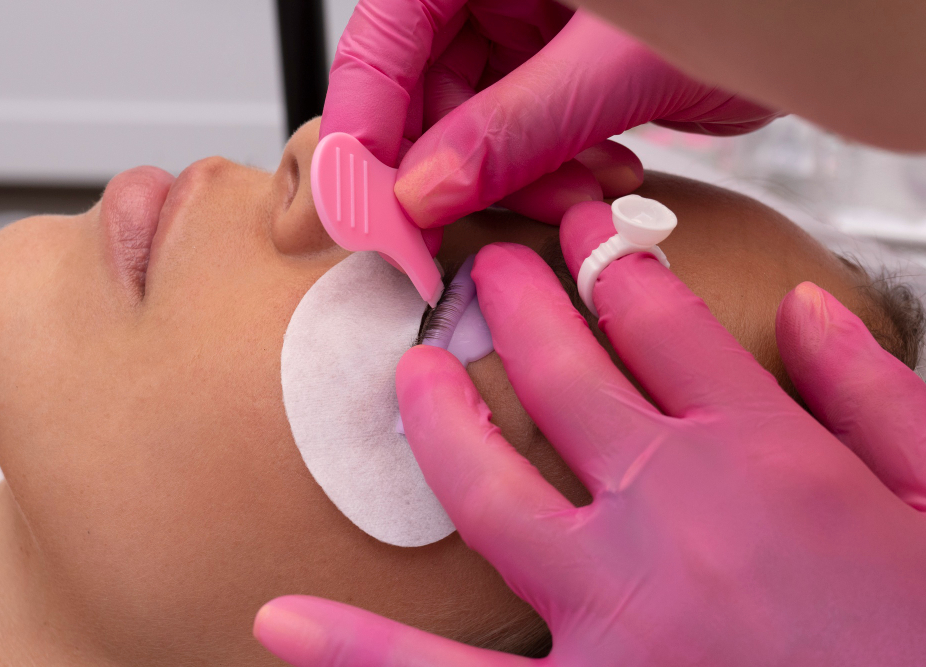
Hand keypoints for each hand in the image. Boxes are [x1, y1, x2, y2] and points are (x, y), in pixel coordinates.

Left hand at [255, 201, 925, 665]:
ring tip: (409, 369)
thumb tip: (806, 312)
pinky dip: (367, 650)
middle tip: (489, 267)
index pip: (660, 321)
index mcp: (764, 456)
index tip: (587, 234)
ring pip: (490, 485)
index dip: (614, 263)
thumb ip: (878, 395)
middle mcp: (672, 516)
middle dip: (521, 304)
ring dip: (441, 416)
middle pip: (566, 374)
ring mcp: (613, 606)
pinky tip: (288, 622)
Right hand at [322, 2, 778, 224]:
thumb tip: (422, 193)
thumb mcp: (613, 64)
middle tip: (462, 230)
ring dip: (516, 184)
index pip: (380, 43)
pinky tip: (600, 180)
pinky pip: (521, 148)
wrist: (815, 19)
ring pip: (471, 136)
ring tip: (578, 196)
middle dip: (455, 173)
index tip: (367, 212)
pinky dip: (553, 180)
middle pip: (420, 99)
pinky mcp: (552, 86)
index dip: (364, 133)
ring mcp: (520, 40)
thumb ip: (511, 129)